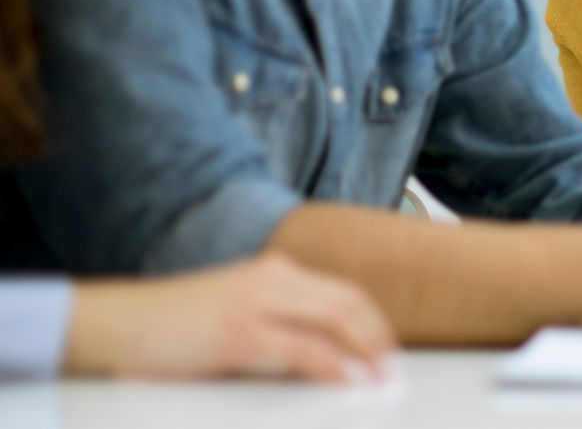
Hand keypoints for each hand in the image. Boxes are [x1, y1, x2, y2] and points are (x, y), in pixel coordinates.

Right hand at [63, 253, 396, 381]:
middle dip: (377, 336)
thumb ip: (275, 317)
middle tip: (392, 367)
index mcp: (273, 272)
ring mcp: (256, 304)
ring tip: (379, 376)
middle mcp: (271, 280)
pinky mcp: (240, 334)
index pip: (342, 292)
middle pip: (347, 303)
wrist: (118, 321)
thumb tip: (320, 351)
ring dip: (364, 350)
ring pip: (333, 320)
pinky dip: (331, 364)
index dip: (372, 321)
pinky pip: (301, 348)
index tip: (387, 349)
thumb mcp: (234, 309)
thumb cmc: (171, 323)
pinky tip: (347, 380)